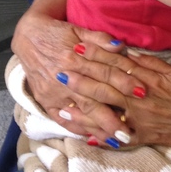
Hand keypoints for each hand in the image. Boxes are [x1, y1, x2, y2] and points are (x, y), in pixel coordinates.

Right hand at [12, 0, 141, 140]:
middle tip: (131, 131)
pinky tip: (93, 138)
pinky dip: (78, 129)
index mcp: (75, 58)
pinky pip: (62, 120)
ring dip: (99, 128)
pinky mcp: (46, 101)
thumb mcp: (79, 30)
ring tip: (117, 140)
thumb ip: (100, 39)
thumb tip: (120, 46)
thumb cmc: (58, 33)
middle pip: (93, 100)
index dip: (125, 83)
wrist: (28, 37)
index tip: (142, 93)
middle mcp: (65, 78)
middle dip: (113, 116)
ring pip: (80, 114)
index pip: (105, 73)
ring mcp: (54, 93)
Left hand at [72, 47, 170, 147]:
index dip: (96, 57)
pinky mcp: (147, 137)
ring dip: (84, 110)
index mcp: (150, 79)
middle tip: (60, 71)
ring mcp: (143, 120)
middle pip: (106, 87)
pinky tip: (86, 138)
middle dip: (82, 79)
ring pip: (108, 113)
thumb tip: (128, 55)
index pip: (117, 65)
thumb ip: (151, 65)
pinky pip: (121, 138)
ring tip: (62, 108)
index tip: (77, 48)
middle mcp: (143, 99)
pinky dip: (103, 138)